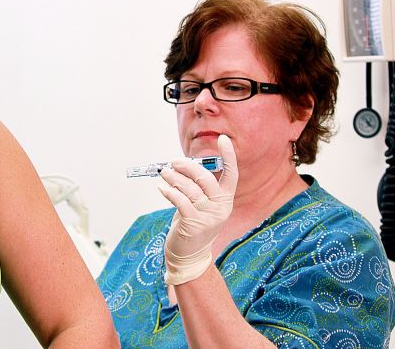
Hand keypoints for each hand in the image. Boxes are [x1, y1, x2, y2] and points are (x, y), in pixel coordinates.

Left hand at [158, 134, 238, 284]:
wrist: (189, 254)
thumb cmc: (193, 223)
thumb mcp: (202, 204)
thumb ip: (198, 186)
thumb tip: (183, 164)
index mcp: (225, 199)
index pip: (232, 174)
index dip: (229, 156)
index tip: (223, 139)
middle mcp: (220, 207)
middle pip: (206, 179)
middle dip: (188, 167)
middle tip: (173, 162)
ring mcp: (209, 217)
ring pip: (190, 190)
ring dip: (174, 178)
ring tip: (164, 173)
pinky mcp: (194, 225)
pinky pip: (181, 202)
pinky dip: (170, 192)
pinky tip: (162, 188)